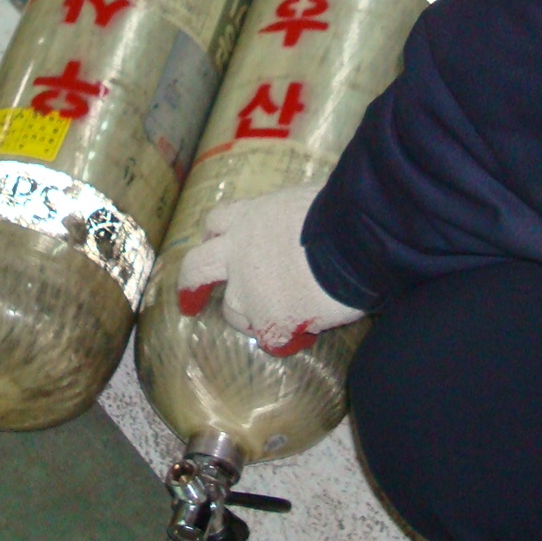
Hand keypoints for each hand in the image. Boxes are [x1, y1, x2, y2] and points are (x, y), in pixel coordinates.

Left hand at [174, 183, 364, 355]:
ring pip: (234, 313)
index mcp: (250, 218)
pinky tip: (309, 334)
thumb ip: (293, 217)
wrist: (352, 242)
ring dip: (253, 318)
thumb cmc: (340, 213)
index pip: (217, 221)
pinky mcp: (268, 322)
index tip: (214, 243)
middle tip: (189, 304)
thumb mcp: (306, 200)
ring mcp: (248, 291)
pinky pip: (272, 339)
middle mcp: (238, 254)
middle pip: (196, 269)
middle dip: (190, 288)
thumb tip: (309, 222)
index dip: (214, 235)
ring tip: (285, 319)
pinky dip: (288, 339)